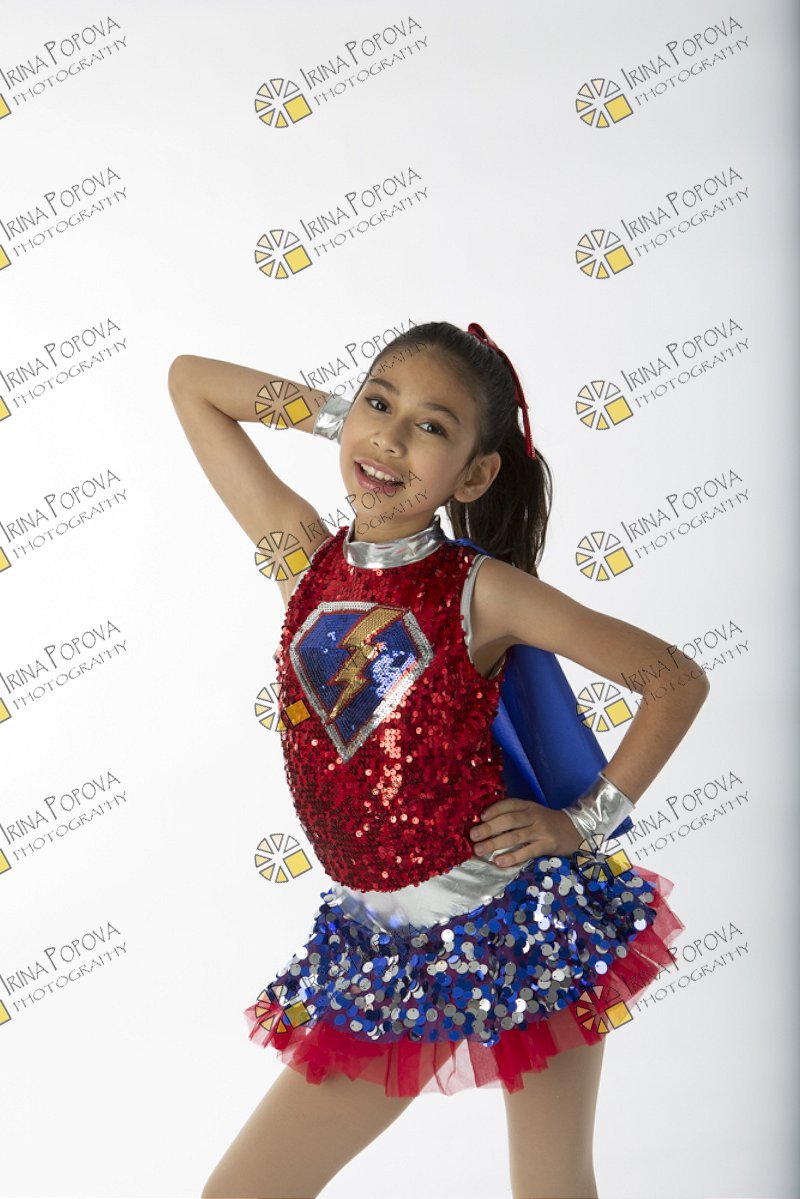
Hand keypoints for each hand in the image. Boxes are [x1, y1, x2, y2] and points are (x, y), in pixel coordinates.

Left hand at [469, 797, 584, 866]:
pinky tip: (499, 862)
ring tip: (480, 850)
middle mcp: (533, 816)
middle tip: (473, 836)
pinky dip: (512, 857)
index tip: (480, 817)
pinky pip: (527, 852)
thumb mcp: (532, 812)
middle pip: (510, 820)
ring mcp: (540, 831)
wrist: (575, 830)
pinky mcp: (546, 846)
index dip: (494, 809)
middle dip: (489, 828)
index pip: (509, 805)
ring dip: (495, 843)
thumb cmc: (546, 822)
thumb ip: (514, 815)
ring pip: (515, 836)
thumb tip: (485, 823)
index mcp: (528, 806)